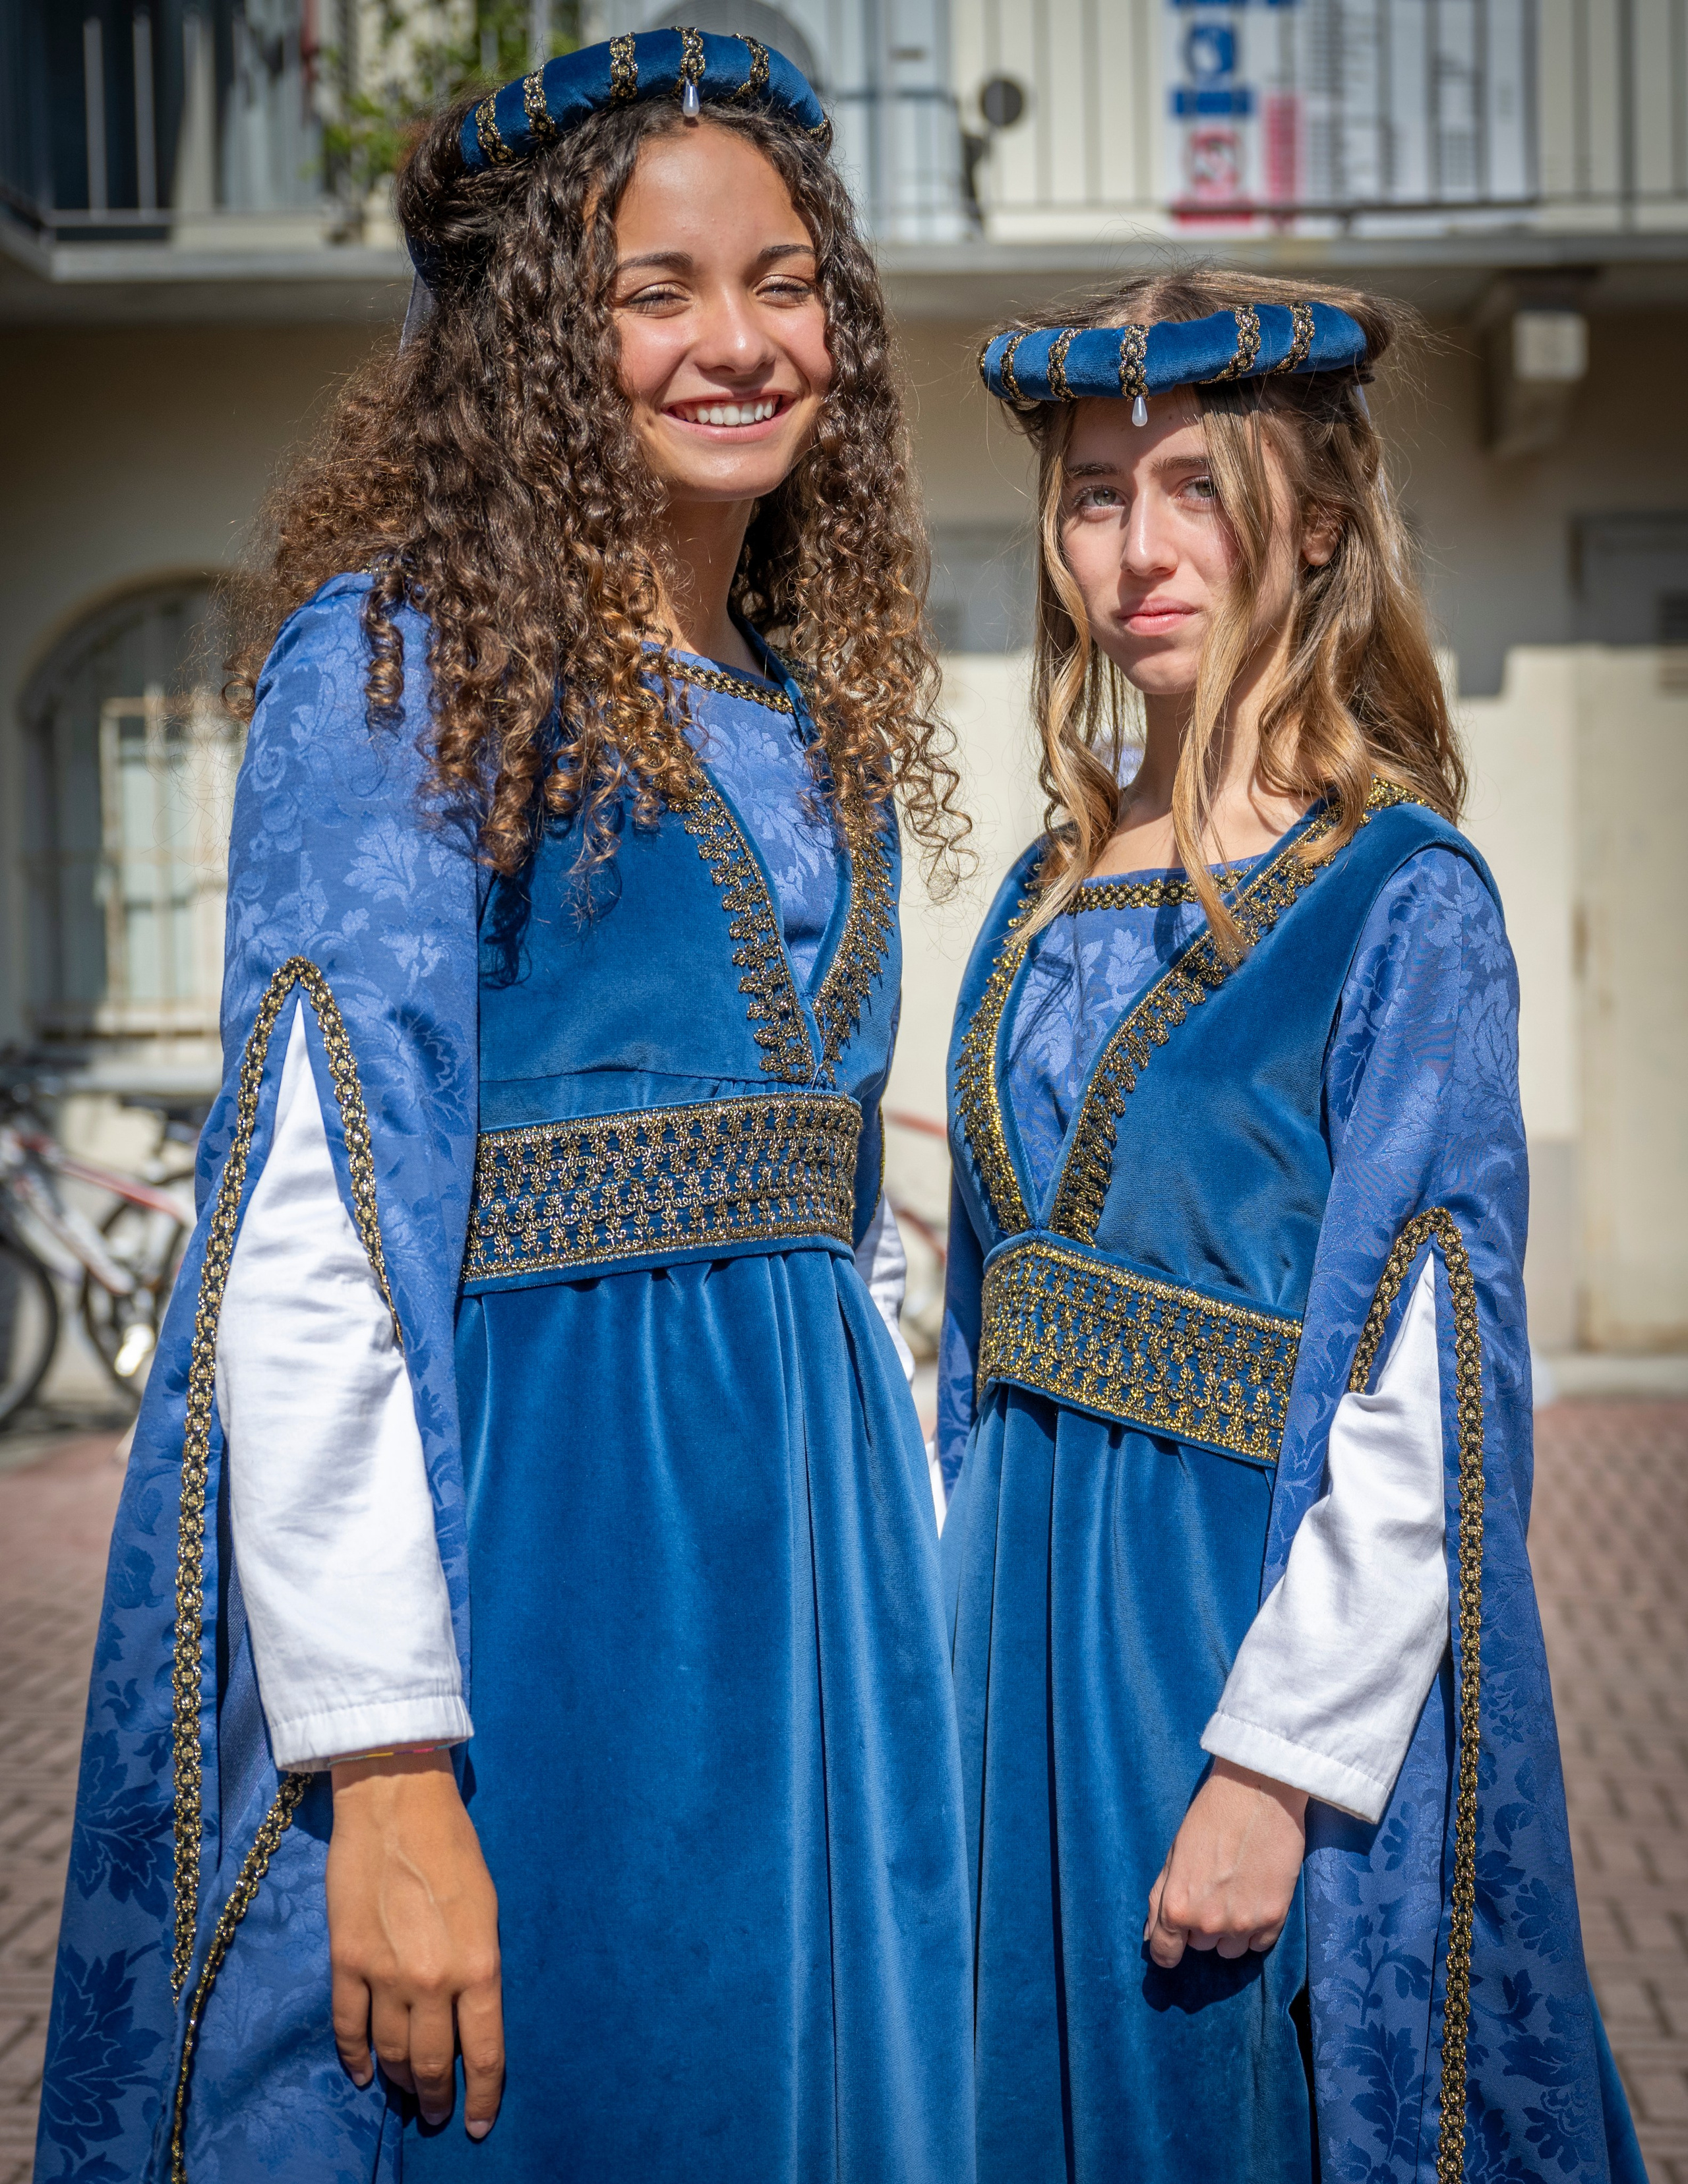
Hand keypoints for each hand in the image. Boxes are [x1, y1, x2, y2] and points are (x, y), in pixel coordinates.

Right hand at [327, 1751, 503, 2137]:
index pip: (486, 2053)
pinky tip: (365, 2073)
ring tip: (407, 2093)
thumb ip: (478, 1967)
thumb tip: (469, 2015)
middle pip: (435, 2063)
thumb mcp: (488, 1908)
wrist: (396, 1802)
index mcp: (479, 1965)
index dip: (485, 2096)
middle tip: (436, 2113)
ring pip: (392, 2053)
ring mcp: (385, 1974)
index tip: (480, 2124)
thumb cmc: (453, 1846)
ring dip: (400, 2080)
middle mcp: (433, 1980)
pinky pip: (349, 2028)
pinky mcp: (346, 1961)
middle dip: (437, 2097)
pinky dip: (356, 2057)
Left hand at [1144, 1759, 1306, 1968]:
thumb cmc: (1210, 1816)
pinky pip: (1259, 1945)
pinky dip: (1256, 1930)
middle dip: (1201, 1926)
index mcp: (1177, 1906)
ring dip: (1230, 1931)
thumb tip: (1150, 1935)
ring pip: (1231, 1949)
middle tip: (1212, 1890)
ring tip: (1236, 1892)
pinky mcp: (1275, 1918)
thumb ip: (1159, 1898)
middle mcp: (1208, 1923)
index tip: (1173, 1944)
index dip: (1167, 1950)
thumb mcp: (1173, 1854)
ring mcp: (1244, 1924)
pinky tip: (1255, 1898)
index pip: (1165, 1953)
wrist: (1258, 1792)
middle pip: (1200, 1946)